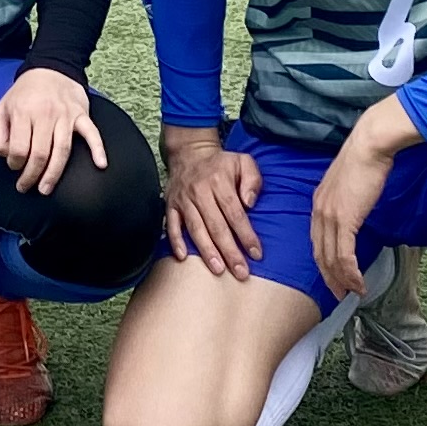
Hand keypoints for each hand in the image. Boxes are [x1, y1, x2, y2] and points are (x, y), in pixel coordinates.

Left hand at [0, 66, 106, 197]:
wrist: (50, 69)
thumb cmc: (24, 93)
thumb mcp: (2, 107)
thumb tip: (6, 155)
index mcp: (23, 112)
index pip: (19, 148)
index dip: (15, 163)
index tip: (14, 166)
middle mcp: (45, 114)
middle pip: (40, 154)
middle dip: (31, 176)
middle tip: (26, 188)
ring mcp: (65, 115)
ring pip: (62, 150)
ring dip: (54, 174)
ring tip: (46, 189)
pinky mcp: (81, 114)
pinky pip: (92, 133)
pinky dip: (98, 149)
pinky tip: (101, 164)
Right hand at [160, 126, 264, 276]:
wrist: (189, 153)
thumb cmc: (222, 164)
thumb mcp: (244, 162)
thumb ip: (252, 180)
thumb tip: (250, 203)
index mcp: (219, 181)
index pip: (235, 213)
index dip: (246, 235)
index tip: (256, 254)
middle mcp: (200, 191)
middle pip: (216, 226)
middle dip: (229, 251)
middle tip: (241, 272)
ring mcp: (183, 199)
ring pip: (195, 228)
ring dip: (207, 251)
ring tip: (218, 270)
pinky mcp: (170, 205)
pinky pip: (171, 225)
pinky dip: (175, 241)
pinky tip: (182, 257)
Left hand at [309, 114, 407, 300]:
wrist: (369, 146)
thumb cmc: (365, 160)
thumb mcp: (349, 183)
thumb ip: (347, 200)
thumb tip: (355, 211)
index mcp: (319, 203)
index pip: (317, 240)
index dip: (324, 261)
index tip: (333, 275)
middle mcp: (319, 211)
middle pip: (320, 253)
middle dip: (330, 277)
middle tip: (340, 293)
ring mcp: (330, 216)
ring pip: (331, 257)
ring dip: (343, 279)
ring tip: (353, 292)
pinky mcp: (345, 219)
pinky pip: (344, 253)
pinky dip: (351, 271)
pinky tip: (358, 282)